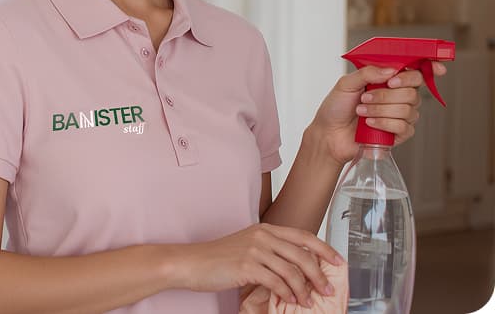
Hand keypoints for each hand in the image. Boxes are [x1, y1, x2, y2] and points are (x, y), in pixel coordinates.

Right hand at [172, 223, 342, 305]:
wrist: (191, 263)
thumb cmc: (216, 258)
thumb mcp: (246, 247)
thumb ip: (269, 251)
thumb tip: (294, 266)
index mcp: (264, 229)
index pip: (303, 236)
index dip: (325, 249)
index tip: (338, 261)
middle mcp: (262, 236)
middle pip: (303, 254)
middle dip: (320, 274)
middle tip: (328, 288)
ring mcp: (254, 250)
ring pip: (292, 271)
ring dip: (305, 289)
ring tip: (309, 301)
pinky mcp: (247, 266)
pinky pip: (277, 282)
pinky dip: (288, 294)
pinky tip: (291, 300)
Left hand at [310, 62, 447, 164]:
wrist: (328, 133)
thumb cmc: (336, 107)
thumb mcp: (346, 84)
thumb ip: (368, 73)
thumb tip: (392, 70)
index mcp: (388, 81)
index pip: (416, 72)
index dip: (431, 68)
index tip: (438, 68)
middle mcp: (399, 96)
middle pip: (412, 91)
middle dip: (386, 94)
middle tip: (365, 96)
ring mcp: (401, 115)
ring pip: (408, 109)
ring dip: (380, 109)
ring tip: (361, 111)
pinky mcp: (399, 133)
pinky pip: (404, 126)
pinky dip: (384, 123)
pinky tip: (369, 124)